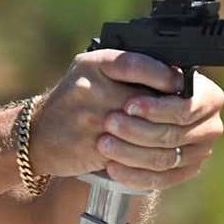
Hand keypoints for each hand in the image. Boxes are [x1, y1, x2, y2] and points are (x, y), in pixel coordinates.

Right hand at [29, 49, 185, 176]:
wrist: (37, 135)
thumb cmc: (76, 101)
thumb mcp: (95, 73)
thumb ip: (130, 70)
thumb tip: (179, 78)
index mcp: (94, 64)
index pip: (135, 64)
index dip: (162, 76)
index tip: (179, 84)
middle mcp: (89, 88)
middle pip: (143, 101)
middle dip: (169, 114)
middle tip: (185, 119)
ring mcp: (88, 119)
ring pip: (141, 132)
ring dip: (161, 140)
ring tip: (173, 141)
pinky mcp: (90, 146)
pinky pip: (129, 154)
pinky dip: (146, 159)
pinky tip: (155, 155)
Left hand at [96, 69, 223, 189]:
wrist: (119, 110)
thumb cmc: (128, 84)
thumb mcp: (128, 68)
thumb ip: (144, 67)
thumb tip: (166, 77)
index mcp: (208, 97)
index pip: (187, 107)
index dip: (158, 108)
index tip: (129, 105)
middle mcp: (209, 126)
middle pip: (174, 135)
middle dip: (137, 130)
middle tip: (109, 122)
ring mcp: (197, 153)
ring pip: (164, 160)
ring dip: (130, 152)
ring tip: (103, 143)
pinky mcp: (181, 173)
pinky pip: (159, 180)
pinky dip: (133, 174)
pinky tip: (111, 166)